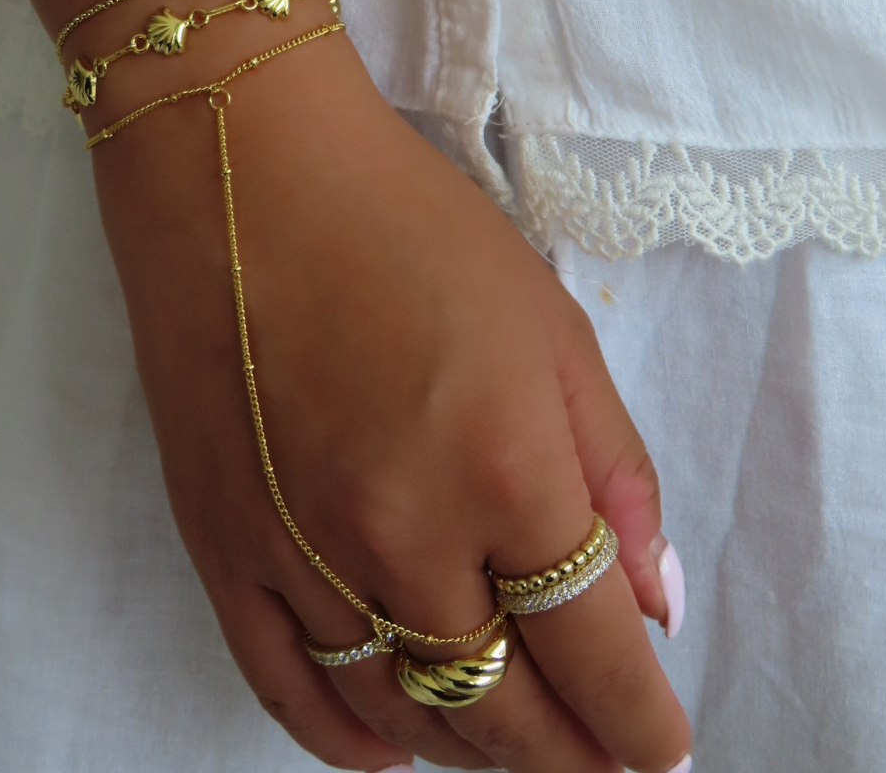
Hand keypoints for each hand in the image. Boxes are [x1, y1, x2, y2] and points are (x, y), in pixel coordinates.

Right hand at [3, 0, 691, 772]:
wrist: (252, 172)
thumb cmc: (417, 228)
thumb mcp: (554, 328)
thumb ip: (614, 473)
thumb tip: (652, 608)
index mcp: (506, 473)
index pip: (594, 653)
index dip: (640, 724)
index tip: (663, 750)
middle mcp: (402, 539)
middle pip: (503, 707)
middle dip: (571, 758)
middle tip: (603, 766)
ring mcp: (299, 556)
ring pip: (401, 713)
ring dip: (475, 752)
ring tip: (518, 751)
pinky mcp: (222, 550)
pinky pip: (289, 691)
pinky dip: (353, 741)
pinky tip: (396, 749)